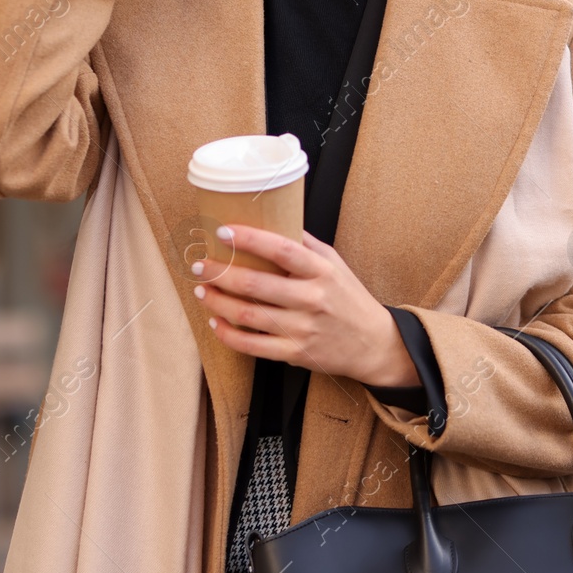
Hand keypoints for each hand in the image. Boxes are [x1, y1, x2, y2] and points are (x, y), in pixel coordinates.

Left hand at [190, 225, 421, 387]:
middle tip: (200, 264)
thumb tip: (271, 220)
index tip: (223, 231)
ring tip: (202, 290)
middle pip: (256, 284)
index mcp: (322, 271)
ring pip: (248, 315)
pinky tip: (216, 322)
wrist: (372, 343)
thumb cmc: (349, 298)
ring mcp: (303, 328)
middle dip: (221, 273)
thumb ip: (304, 245)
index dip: (250, 239)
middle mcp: (312, 298)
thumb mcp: (334, 264)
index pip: (282, 250)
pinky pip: (253, 346)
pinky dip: (228, 335)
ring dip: (217, 302)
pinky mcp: (295, 352)